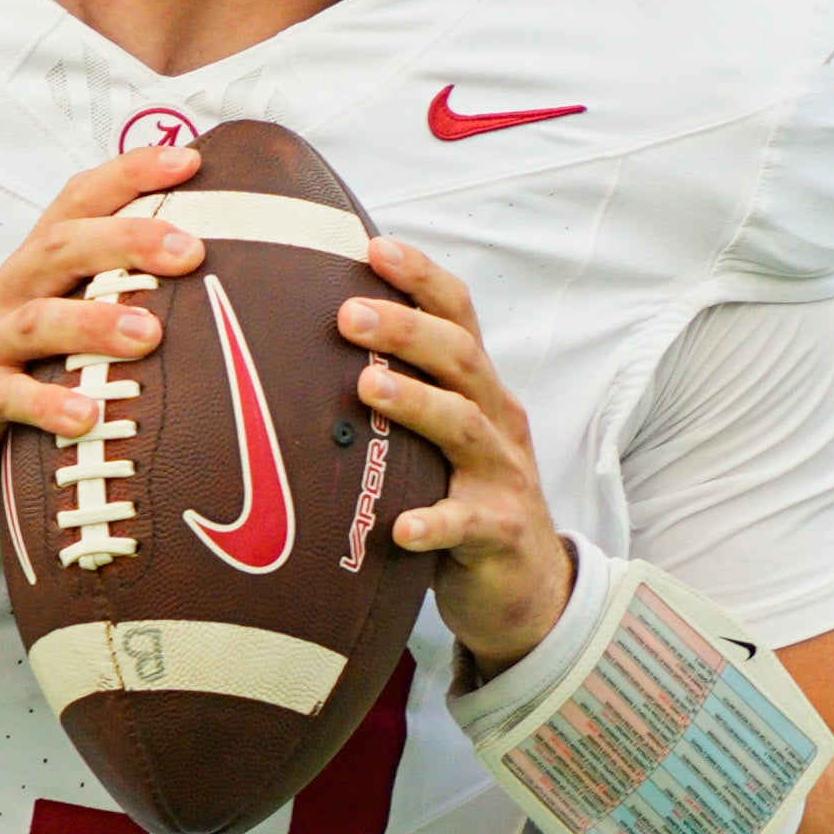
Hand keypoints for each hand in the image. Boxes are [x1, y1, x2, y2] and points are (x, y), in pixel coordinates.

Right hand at [0, 139, 210, 561]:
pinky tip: (89, 418)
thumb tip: (196, 310)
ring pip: (36, 320)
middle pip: (61, 248)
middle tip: (192, 249)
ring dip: (95, 321)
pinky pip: (4, 398)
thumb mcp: (43, 349)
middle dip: (128, 240)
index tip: (189, 159)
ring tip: (150, 333)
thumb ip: (95, 319)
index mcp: (24, 277)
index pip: (74, 205)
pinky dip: (48, 405)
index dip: (128, 175)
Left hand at [348, 235, 574, 675]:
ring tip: (368, 387)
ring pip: (464, 426)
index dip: (422, 278)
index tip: (374, 247)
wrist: (527, 586)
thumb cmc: (462, 498)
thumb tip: (306, 350)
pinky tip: (404, 527)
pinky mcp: (501, 532)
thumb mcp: (437, 439)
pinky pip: (468, 523)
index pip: (458, 316)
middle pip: (459, 357)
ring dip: (417, 402)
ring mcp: (502, 475)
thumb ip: (397, 394)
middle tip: (347, 314)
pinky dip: (436, 522)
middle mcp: (496, 420)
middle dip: (405, 330)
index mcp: (477, 389)